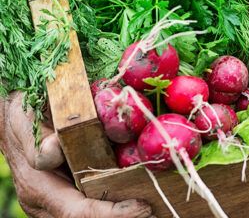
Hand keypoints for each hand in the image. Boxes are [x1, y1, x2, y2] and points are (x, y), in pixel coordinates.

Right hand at [0, 92, 152, 217]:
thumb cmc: (23, 116)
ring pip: (91, 217)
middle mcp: (46, 203)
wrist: (15, 118)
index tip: (142, 207)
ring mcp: (56, 204)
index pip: (78, 212)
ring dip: (123, 214)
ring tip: (157, 211)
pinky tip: (141, 200)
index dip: (113, 213)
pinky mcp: (68, 197)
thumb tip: (54, 150)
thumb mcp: (25, 119)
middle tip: (158, 212)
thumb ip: (39, 140)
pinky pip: (93, 206)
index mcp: (38, 186)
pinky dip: (117, 206)